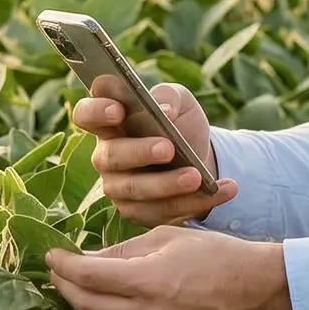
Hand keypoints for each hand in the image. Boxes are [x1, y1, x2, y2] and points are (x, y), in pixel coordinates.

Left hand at [44, 225, 291, 309]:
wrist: (258, 289)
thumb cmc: (215, 254)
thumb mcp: (166, 238)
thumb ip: (122, 251)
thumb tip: (86, 259)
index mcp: (150, 281)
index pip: (88, 277)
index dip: (63, 266)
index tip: (51, 254)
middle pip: (87, 307)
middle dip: (65, 287)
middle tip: (57, 271)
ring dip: (83, 308)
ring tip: (76, 288)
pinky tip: (107, 307)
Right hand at [68, 76, 235, 226]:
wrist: (201, 159)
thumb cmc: (180, 124)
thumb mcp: (180, 102)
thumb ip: (169, 96)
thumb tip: (163, 110)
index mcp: (109, 122)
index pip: (86, 114)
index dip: (96, 112)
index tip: (118, 110)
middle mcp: (106, 156)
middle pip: (110, 156)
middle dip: (139, 152)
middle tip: (168, 148)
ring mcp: (118, 187)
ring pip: (136, 190)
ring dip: (168, 184)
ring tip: (198, 177)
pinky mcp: (138, 212)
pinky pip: (163, 211)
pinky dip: (195, 202)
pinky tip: (222, 190)